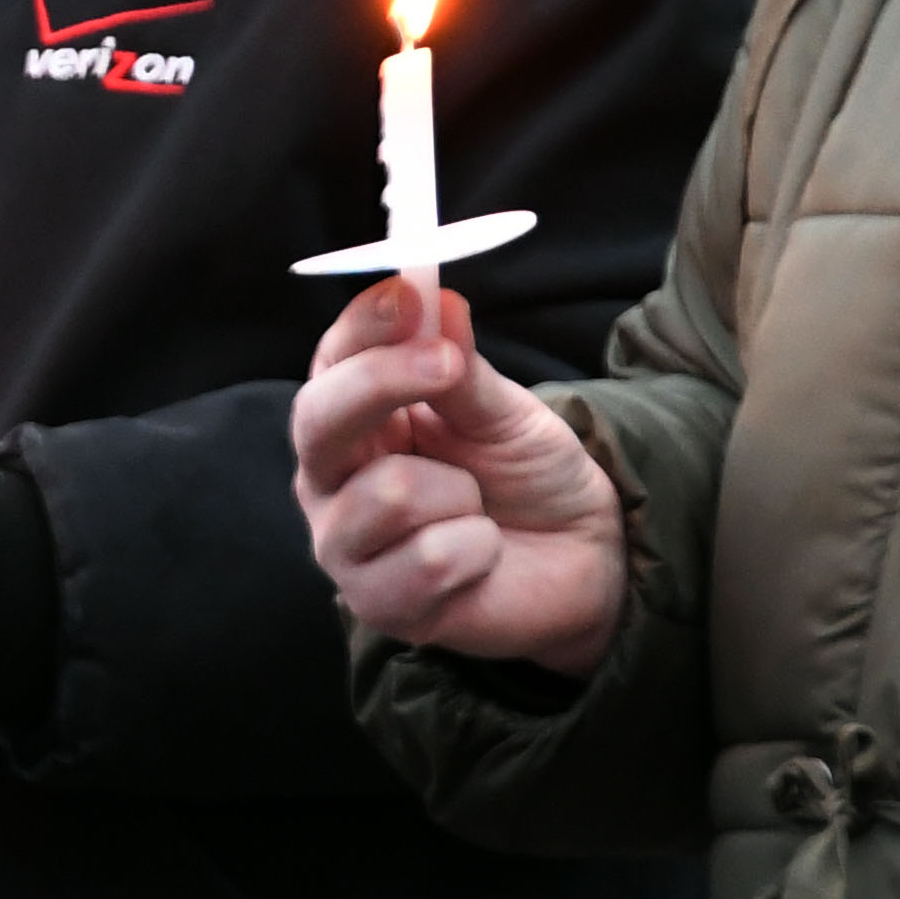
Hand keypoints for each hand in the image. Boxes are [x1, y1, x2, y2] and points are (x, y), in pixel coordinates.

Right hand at [290, 281, 627, 674]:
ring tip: (474, 506)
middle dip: (383, 383)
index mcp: (351, 419)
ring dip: (460, 493)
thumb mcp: (502, 409)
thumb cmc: (525, 474)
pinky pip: (431, 559)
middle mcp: (330, 480)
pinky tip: (480, 556)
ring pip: (388, 493)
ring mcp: (345, 546)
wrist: (582, 556)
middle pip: (317, 419)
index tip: (409, 293)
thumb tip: (436, 298)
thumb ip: (460, 366)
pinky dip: (478, 548)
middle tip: (448, 363)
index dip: (362, 325)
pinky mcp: (378, 605)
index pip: (330, 362)